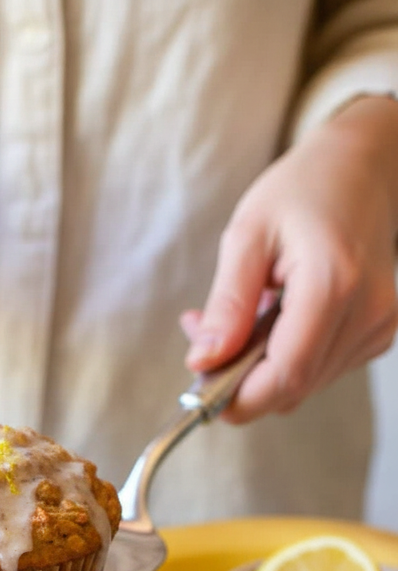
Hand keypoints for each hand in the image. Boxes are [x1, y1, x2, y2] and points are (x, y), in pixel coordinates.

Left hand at [181, 96, 397, 422]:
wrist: (363, 165)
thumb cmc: (304, 188)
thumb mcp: (248, 235)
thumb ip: (226, 304)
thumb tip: (203, 362)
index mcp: (333, 284)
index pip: (285, 376)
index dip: (238, 398)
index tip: (199, 390)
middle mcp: (368, 313)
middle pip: (293, 386)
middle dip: (240, 378)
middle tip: (204, 336)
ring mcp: (380, 325)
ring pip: (305, 384)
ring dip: (261, 367)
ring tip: (240, 317)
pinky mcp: (380, 331)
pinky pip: (321, 369)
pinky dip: (286, 357)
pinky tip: (273, 318)